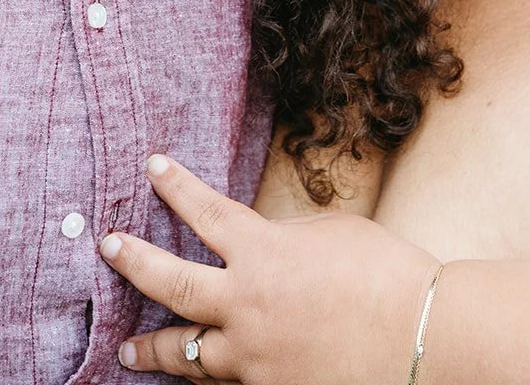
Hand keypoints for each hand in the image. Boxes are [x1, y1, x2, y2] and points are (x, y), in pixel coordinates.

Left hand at [100, 154, 437, 382]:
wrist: (420, 338)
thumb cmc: (384, 273)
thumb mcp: (328, 234)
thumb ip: (282, 240)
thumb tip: (260, 248)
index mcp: (263, 252)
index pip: (204, 211)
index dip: (176, 186)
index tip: (152, 166)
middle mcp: (247, 306)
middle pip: (172, 285)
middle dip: (134, 263)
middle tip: (109, 248)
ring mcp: (253, 358)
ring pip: (186, 355)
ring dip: (152, 350)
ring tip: (128, 350)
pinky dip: (206, 380)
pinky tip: (193, 378)